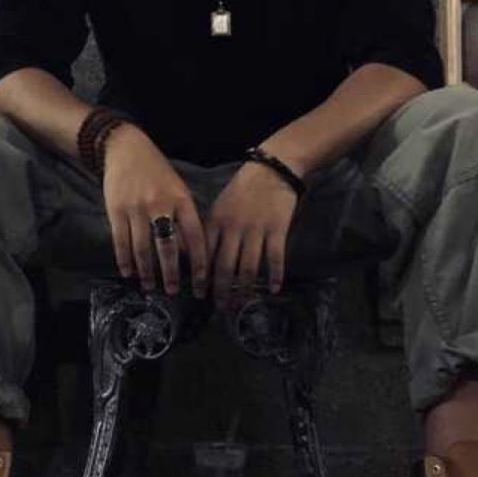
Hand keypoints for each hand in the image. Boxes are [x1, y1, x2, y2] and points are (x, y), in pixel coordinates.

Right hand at [101, 124, 207, 296]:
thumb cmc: (157, 172)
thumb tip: (189, 253)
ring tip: (150, 287)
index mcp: (181, 200)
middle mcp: (160, 205)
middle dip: (170, 274)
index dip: (199, 263)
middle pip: (167, 247)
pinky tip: (128, 272)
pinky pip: (121, 241)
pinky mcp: (116, 210)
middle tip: (173, 291)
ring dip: (147, 271)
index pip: (195, 237)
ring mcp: (136, 208)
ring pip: (143, 248)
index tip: (201, 283)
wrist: (125, 149)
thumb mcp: (178, 189)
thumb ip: (185, 217)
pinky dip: (125, 260)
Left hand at [207, 160, 298, 308]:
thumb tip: (201, 257)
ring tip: (241, 303)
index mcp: (216, 222)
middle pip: (224, 266)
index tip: (200, 294)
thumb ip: (211, 230)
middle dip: (221, 290)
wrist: (272, 169)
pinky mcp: (277, 230)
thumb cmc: (243, 189)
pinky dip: (274, 275)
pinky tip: (272, 289)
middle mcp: (233, 229)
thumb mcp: (220, 206)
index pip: (204, 255)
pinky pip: (274, 258)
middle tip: (221, 307)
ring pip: (247, 267)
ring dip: (244, 289)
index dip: (202, 278)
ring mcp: (256, 230)